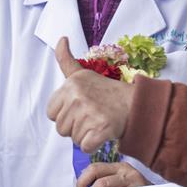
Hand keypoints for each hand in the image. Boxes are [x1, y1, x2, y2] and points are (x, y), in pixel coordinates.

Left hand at [46, 37, 133, 152]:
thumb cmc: (106, 91)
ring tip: (98, 121)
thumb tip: (61, 39)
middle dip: (75, 126)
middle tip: (92, 115)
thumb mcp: (82, 73)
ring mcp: (89, 113)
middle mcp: (78, 97)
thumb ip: (66, 60)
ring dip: (85, 135)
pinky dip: (93, 145)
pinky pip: (85, 147)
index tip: (80, 107)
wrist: (134, 104)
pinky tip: (102, 133)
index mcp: (70, 85)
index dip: (65, 114)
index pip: (52, 113)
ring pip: (73, 139)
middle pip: (61, 129)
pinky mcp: (100, 130)